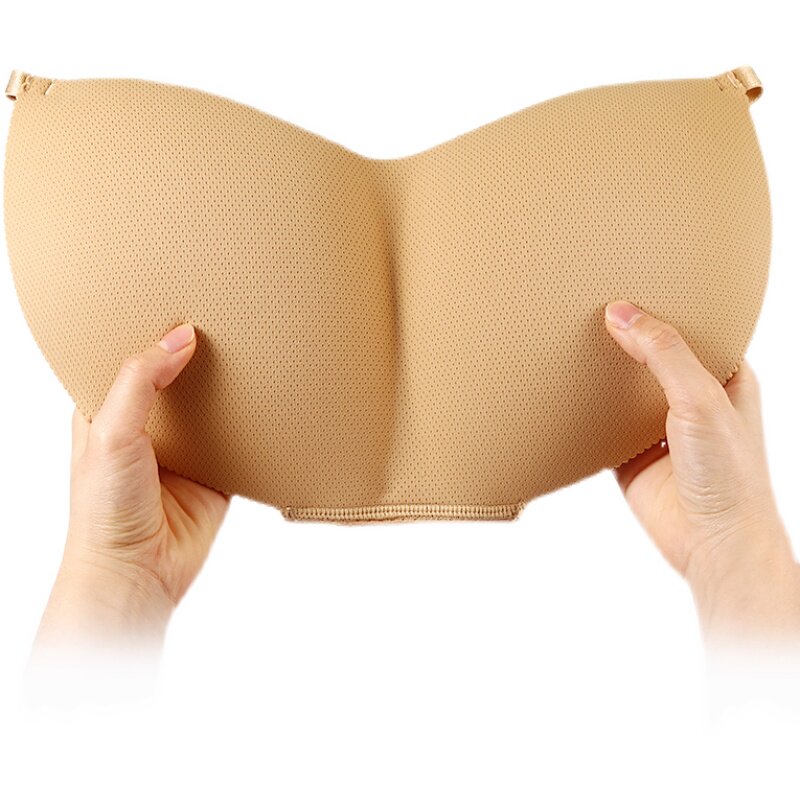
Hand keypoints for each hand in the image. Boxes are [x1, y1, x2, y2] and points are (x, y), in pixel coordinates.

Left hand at [33, 323, 231, 655]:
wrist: (139, 572)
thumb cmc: (104, 511)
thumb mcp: (111, 433)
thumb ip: (141, 381)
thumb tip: (179, 337)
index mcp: (110, 410)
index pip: (130, 357)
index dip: (148, 330)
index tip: (175, 300)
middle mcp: (149, 425)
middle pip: (178, 376)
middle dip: (196, 352)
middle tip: (221, 316)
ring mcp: (185, 448)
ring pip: (213, 404)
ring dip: (228, 384)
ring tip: (250, 347)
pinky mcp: (216, 471)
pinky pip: (240, 438)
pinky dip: (254, 423)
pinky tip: (267, 399)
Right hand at [604, 301, 799, 646]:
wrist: (712, 542)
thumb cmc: (730, 473)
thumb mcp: (700, 398)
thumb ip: (662, 352)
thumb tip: (620, 312)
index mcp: (723, 378)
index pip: (692, 330)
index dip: (666, 308)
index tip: (633, 282)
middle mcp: (691, 400)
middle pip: (652, 357)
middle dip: (627, 338)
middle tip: (593, 306)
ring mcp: (658, 428)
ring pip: (623, 390)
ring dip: (604, 375)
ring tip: (573, 340)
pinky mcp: (630, 455)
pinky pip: (601, 426)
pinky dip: (585, 414)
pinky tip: (566, 393)